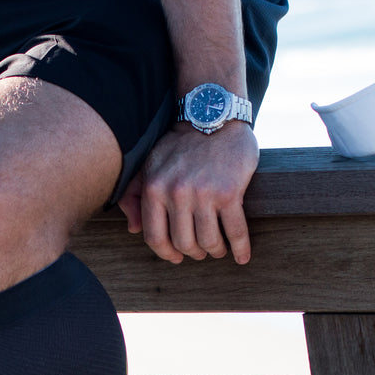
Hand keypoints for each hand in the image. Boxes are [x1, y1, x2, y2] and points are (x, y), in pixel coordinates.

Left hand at [118, 121, 258, 264]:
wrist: (214, 116)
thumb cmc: (181, 145)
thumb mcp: (150, 165)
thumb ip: (135, 196)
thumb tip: (132, 229)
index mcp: (155, 188)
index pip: (154, 236)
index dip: (166, 253)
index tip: (177, 257)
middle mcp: (176, 193)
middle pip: (184, 243)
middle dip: (194, 252)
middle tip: (202, 250)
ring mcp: (204, 194)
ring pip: (209, 241)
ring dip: (216, 251)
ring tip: (219, 249)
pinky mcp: (230, 193)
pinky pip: (235, 231)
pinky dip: (240, 249)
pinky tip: (242, 257)